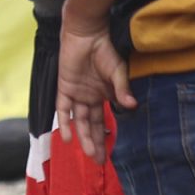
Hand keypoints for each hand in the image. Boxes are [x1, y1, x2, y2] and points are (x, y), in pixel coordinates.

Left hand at [56, 13, 135, 163]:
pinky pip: (63, 108)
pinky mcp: (64, 87)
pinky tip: (68, 138)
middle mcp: (89, 97)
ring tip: (89, 154)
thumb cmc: (104, 50)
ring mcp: (76, 93)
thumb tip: (131, 106)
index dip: (106, 136)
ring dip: (83, 137)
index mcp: (103, 95)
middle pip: (91, 125)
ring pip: (79, 121)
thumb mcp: (117, 71)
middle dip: (95, 143)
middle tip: (99, 161)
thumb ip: (121, 89)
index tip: (110, 154)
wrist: (87, 33)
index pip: (103, 121)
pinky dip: (64, 122)